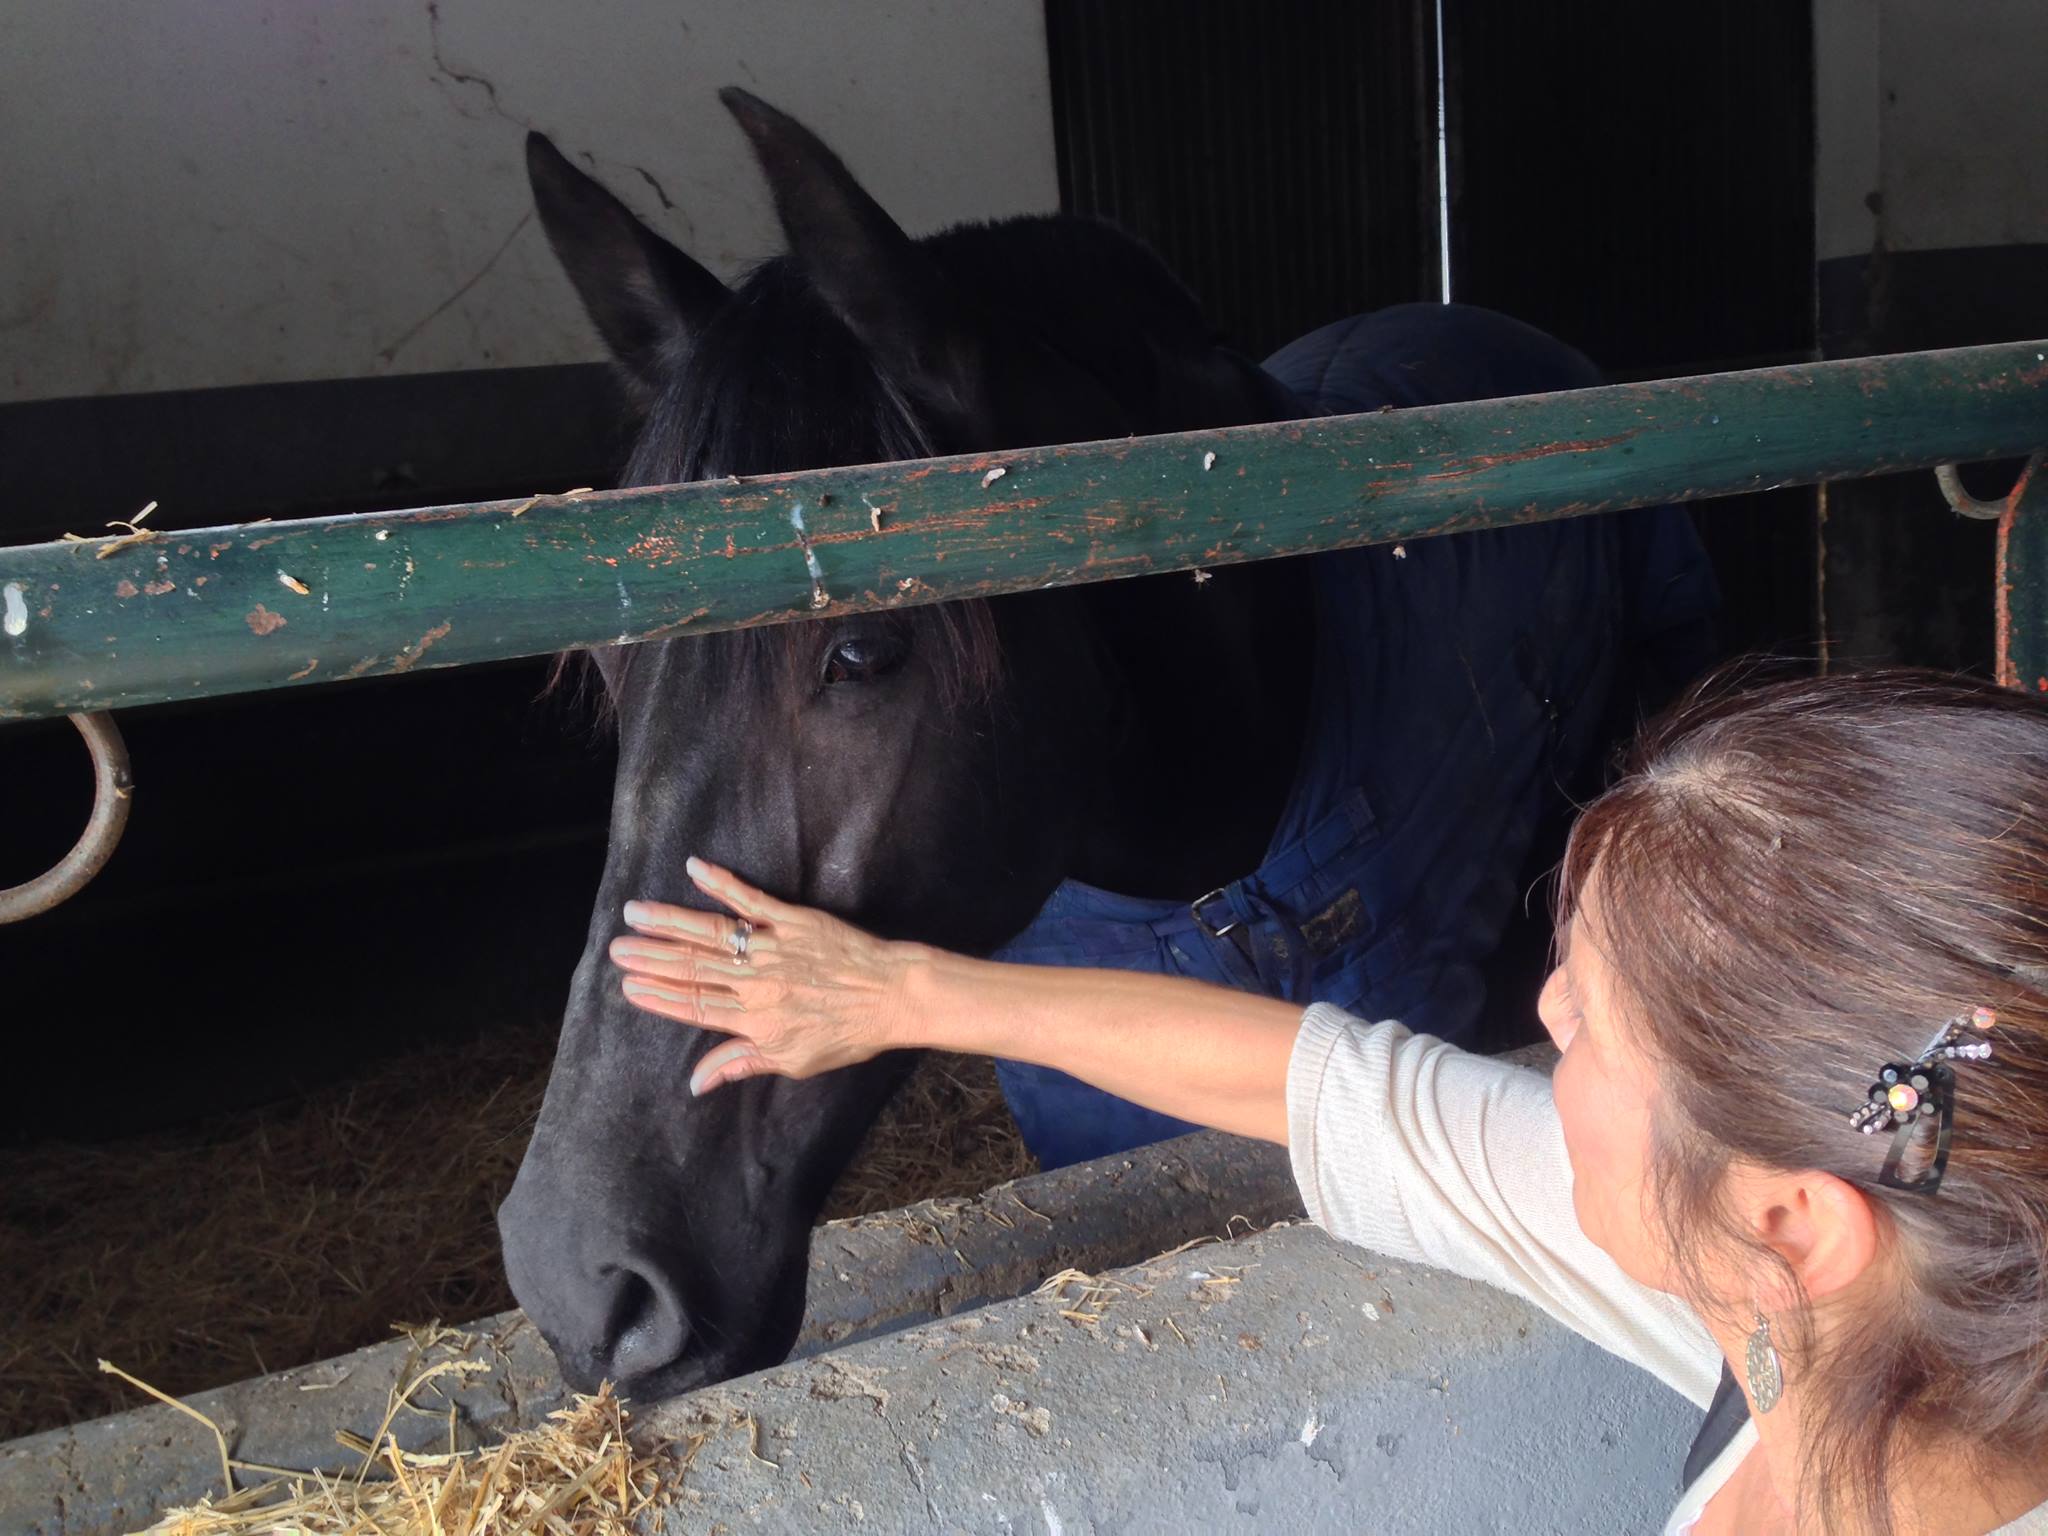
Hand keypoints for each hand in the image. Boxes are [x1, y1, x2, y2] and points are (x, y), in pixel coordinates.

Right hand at [610, 855, 920, 1095]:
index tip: (629, 985)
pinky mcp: (794, 920)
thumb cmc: (848, 1033)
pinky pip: (752, 899)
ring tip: (634, 914)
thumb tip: (696, 1083)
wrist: (894, 996)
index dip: (659, 997)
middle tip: (616, 948)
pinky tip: (695, 869)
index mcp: (756, 1020)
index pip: (695, 1006)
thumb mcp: (794, 1062)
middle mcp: (758, 982)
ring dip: (670, 923)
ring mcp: (774, 947)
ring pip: (711, 934)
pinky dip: (722, 883)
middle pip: (693, 969)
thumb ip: (741, 1064)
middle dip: (651, 958)